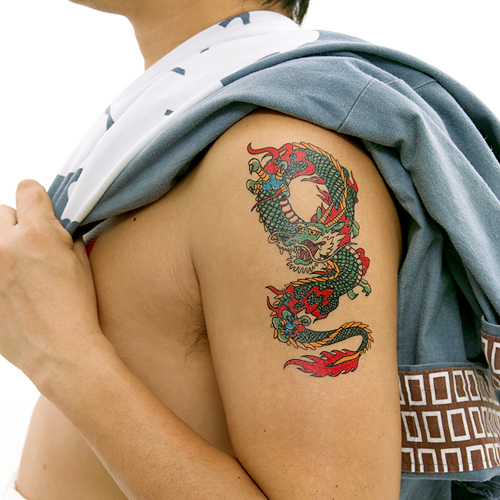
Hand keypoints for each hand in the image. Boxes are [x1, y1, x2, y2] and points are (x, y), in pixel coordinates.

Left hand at [0, 180, 103, 390]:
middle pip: (1, 211)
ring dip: (2, 245)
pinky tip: (10, 288)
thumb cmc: (75, 311)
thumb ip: (64, 236)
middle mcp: (4, 246)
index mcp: (37, 235)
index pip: (27, 189)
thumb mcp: (80, 263)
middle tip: (30, 246)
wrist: (59, 351)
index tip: (40, 209)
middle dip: (16, 223)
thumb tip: (56, 225)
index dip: (38, 199)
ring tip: (16, 267)